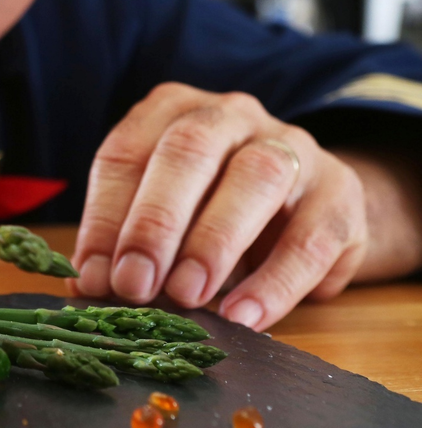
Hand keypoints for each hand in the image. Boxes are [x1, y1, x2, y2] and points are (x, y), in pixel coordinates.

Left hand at [70, 82, 367, 330]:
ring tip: (186, 298)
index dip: (105, 217)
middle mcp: (230, 115)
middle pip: (188, 150)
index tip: (95, 276)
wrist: (308, 211)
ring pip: (255, 178)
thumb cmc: (211, 207)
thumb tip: (87, 284)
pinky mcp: (339, 192)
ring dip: (214, 242)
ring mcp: (291, 146)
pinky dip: (276, 281)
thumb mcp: (162, 214)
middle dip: (155, 221)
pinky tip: (243, 316)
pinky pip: (312, 235)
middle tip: (134, 284)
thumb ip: (124, 241)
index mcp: (171, 111)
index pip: (126, 153)